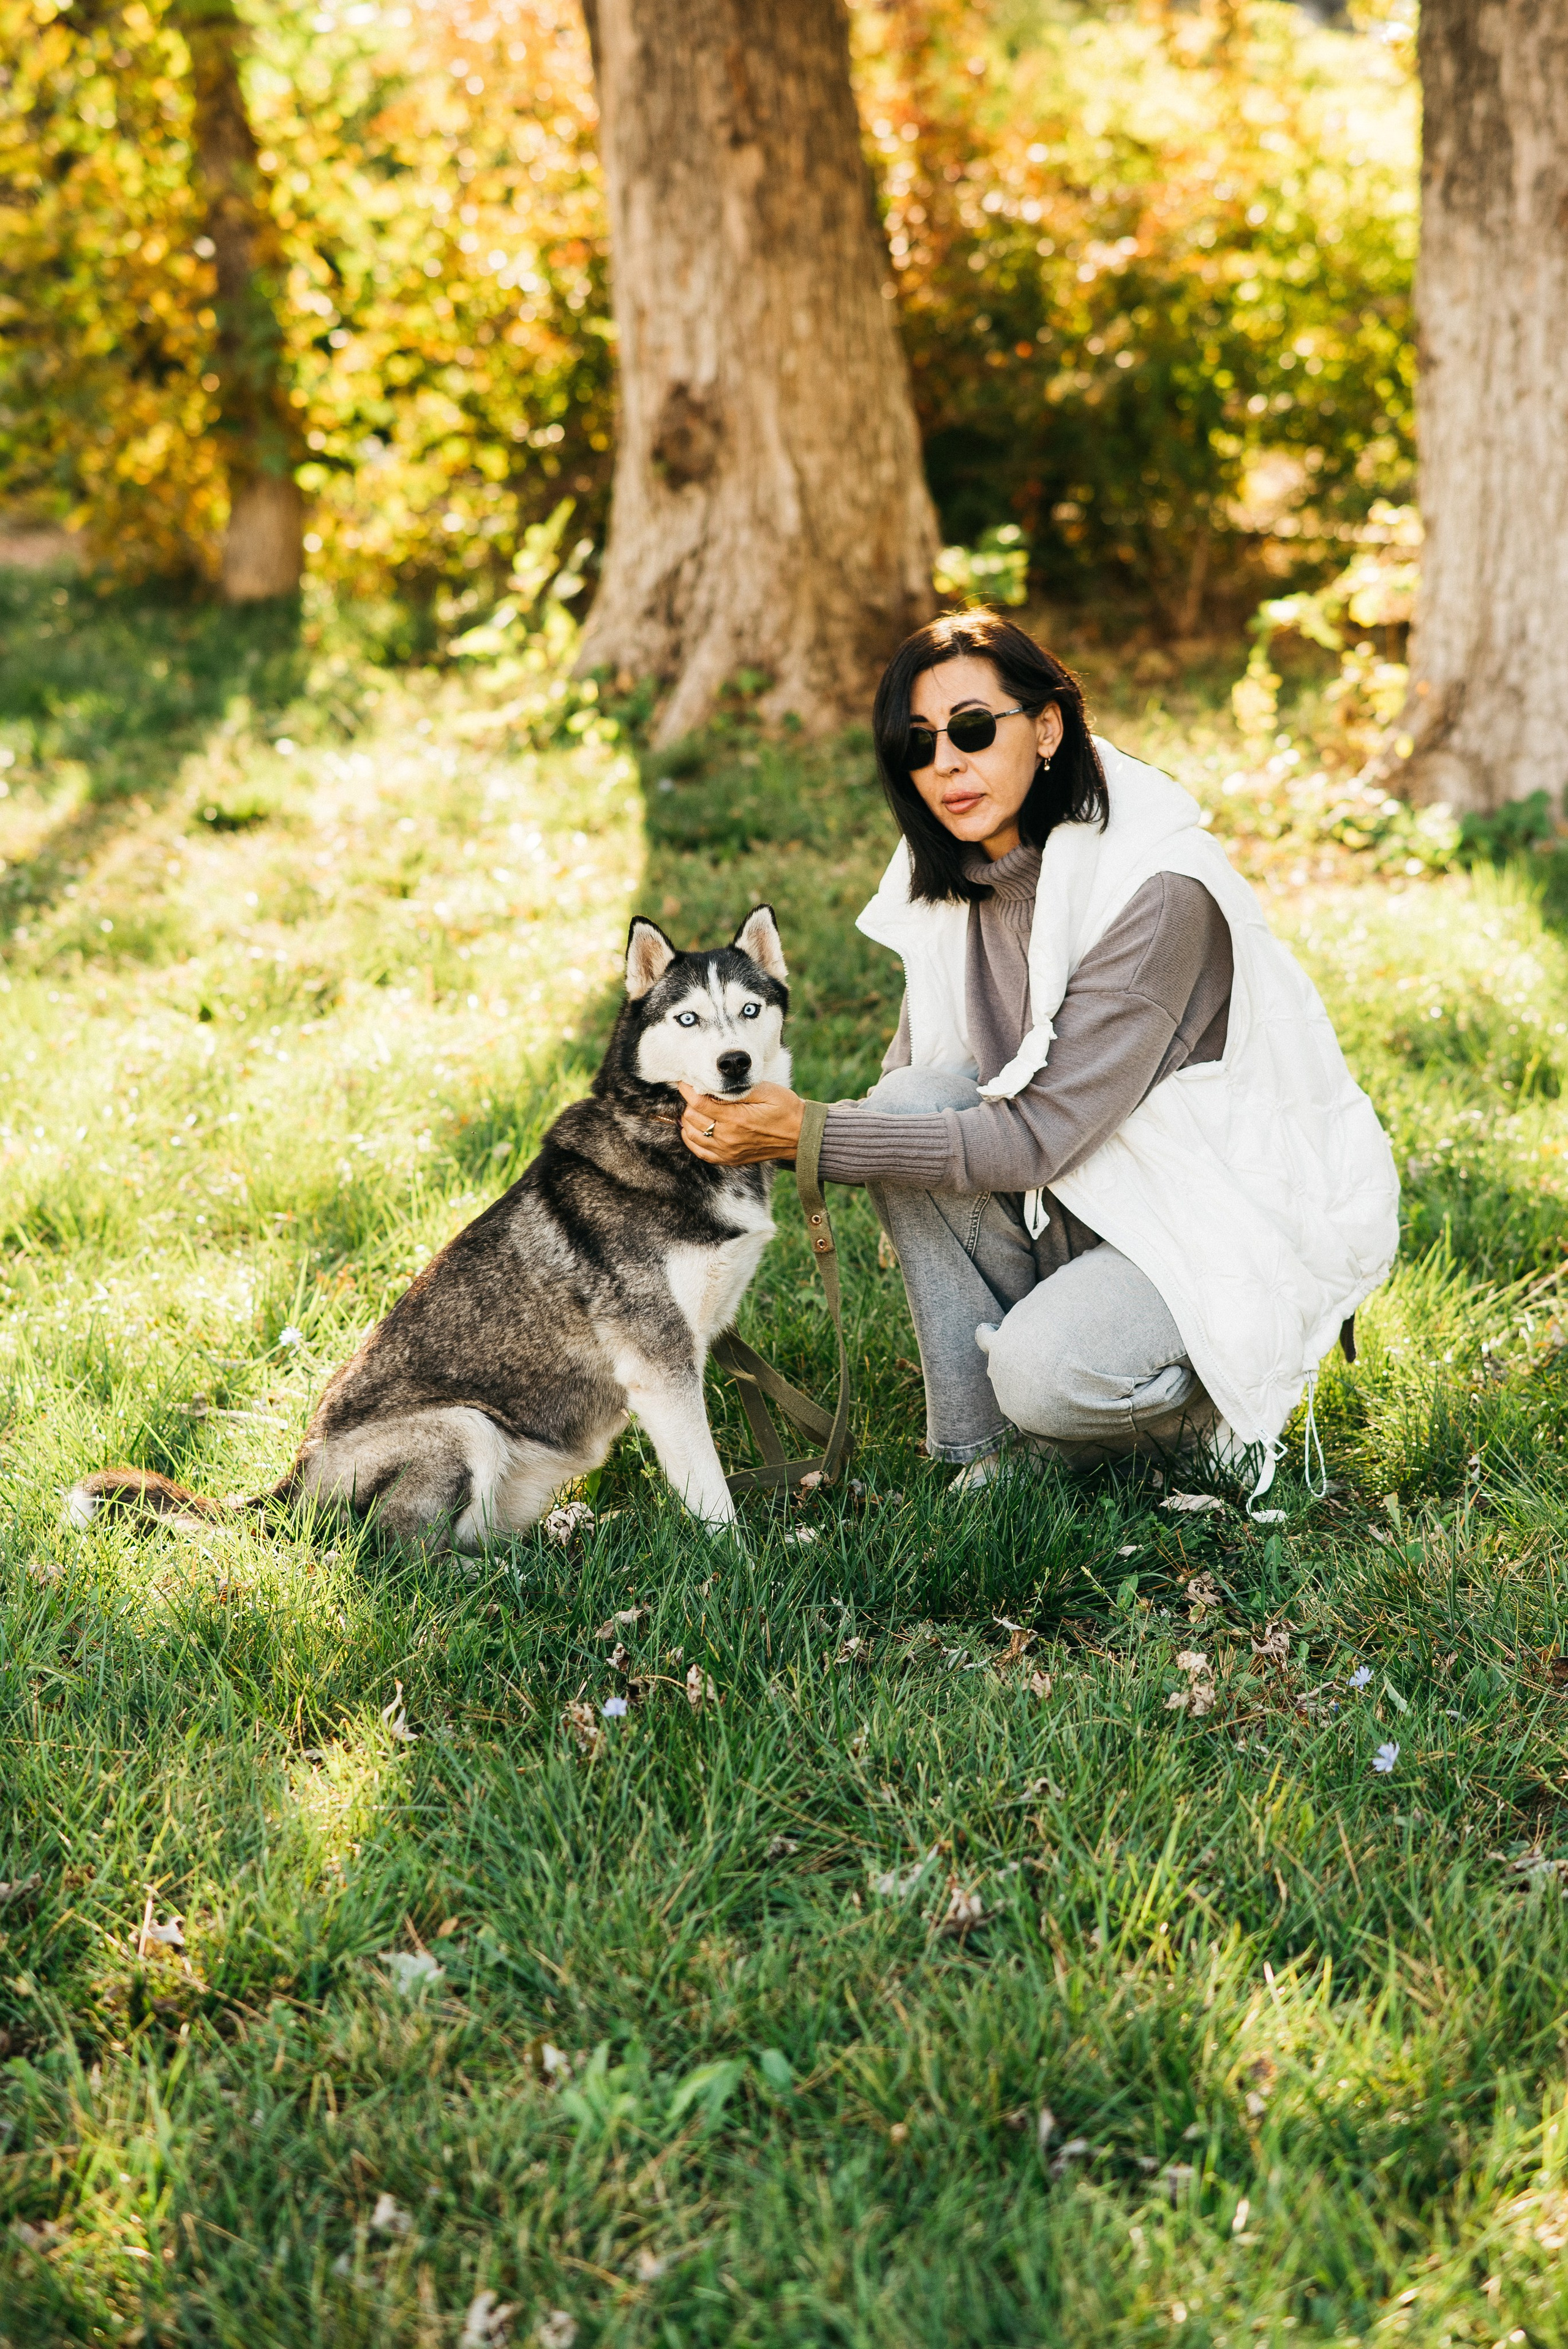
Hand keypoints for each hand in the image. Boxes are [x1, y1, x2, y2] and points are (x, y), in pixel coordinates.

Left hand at [677, 1079, 804, 1165]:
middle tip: (696, 1092)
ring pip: (691, 1135)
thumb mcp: (766, 1091)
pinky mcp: (730, 1159)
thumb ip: (738, 1089)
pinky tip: (695, 1128)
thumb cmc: (786, 1109)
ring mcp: (728, 1151)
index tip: (686, 1080)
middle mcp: (728, 1138)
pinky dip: (692, 1139)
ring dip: (689, 1120)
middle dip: (690, 1102)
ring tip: (696, 1108)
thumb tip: (714, 1084)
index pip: (698, 1102)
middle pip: (691, 1118)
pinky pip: (700, 1152)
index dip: (688, 1089)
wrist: (801, 1136)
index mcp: (736, 1119)